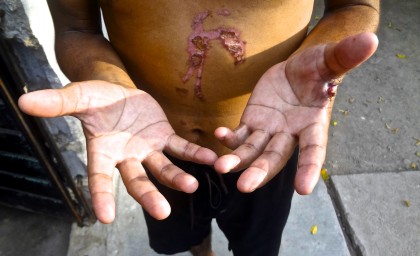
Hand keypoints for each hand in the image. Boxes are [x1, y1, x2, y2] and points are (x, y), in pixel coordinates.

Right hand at [18, 81, 216, 222]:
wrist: (117, 92)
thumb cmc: (95, 98)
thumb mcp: (78, 97)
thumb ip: (57, 103)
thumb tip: (25, 101)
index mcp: (103, 152)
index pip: (99, 178)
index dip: (100, 196)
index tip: (105, 217)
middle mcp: (126, 157)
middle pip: (137, 181)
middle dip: (149, 196)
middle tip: (162, 212)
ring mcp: (147, 150)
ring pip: (164, 168)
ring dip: (178, 178)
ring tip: (192, 185)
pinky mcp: (164, 138)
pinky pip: (181, 148)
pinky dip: (195, 154)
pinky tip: (210, 159)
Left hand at [214, 32, 377, 193]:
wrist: (295, 70)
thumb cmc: (316, 67)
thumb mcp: (328, 59)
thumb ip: (344, 56)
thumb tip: (370, 39)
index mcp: (313, 125)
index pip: (314, 150)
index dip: (310, 168)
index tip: (304, 189)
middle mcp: (290, 134)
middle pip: (275, 157)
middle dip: (260, 171)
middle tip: (245, 186)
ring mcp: (269, 131)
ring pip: (253, 151)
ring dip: (237, 160)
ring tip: (220, 167)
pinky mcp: (253, 123)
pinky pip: (240, 135)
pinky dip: (230, 138)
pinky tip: (219, 136)